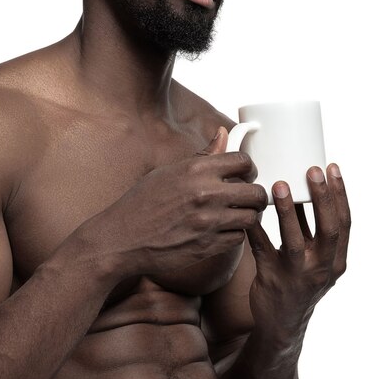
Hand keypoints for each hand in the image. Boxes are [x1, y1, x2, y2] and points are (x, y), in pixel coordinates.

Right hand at [78, 128, 267, 280]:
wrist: (122, 239)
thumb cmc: (142, 202)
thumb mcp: (169, 172)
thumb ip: (203, 155)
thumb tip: (223, 132)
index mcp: (196, 169)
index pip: (243, 161)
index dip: (248, 168)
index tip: (245, 174)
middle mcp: (206, 194)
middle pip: (256, 192)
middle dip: (257, 194)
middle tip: (249, 197)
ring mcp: (209, 222)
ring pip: (252, 217)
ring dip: (248, 216)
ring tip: (238, 214)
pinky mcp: (208, 246)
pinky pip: (239, 238)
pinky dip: (235, 234)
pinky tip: (223, 230)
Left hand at [246, 164, 350, 345]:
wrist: (281, 324)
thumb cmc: (298, 279)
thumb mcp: (313, 256)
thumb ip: (309, 226)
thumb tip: (299, 185)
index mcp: (336, 259)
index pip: (344, 222)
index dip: (340, 193)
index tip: (332, 168)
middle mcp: (322, 268)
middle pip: (328, 229)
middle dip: (322, 197)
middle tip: (312, 170)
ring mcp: (297, 276)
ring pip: (294, 241)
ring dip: (288, 211)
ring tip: (279, 185)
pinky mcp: (272, 280)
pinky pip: (262, 249)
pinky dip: (256, 228)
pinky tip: (249, 210)